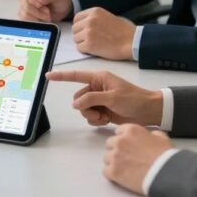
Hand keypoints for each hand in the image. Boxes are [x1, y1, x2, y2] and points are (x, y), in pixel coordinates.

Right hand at [17, 0, 72, 21]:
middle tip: (49, 16)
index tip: (47, 10)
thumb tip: (40, 0)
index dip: (37, 5)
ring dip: (36, 18)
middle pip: (26, 6)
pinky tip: (41, 20)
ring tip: (46, 18)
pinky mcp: (23, 13)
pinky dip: (33, 22)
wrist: (58, 8)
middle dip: (38, 13)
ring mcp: (23, 5)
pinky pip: (24, 19)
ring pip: (24, 14)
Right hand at [46, 69, 162, 125]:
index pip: (76, 76)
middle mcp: (96, 88)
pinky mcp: (102, 110)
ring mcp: (99, 100)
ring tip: (103, 117)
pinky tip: (106, 120)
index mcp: (99, 78)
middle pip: (78, 98)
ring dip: (91, 115)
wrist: (148, 111)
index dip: (62, 76)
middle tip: (98, 112)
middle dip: (85, 107)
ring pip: (83, 109)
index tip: (48, 75)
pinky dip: (95, 120)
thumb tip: (76, 104)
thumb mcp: (112, 97)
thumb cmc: (133, 99)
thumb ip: (92, 99)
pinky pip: (90, 116)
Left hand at [72, 8, 135, 59]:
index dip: (80, 26)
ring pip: (75, 39)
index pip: (76, 18)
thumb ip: (94, 18)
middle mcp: (90, 20)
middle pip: (74, 29)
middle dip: (80, 35)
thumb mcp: (107, 16)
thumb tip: (82, 24)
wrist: (132, 41)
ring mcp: (88, 32)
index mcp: (94, 11)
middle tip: (90, 39)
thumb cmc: (123, 31)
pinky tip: (95, 49)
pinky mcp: (89, 45)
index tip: (85, 31)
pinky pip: (79, 48)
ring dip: (82, 43)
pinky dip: (85, 50)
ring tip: (95, 44)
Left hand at [103, 125, 174, 194]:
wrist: (164, 173)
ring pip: (106, 157)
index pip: (118, 132)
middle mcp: (120, 141)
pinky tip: (121, 176)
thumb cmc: (165, 156)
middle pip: (110, 144)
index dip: (124, 139)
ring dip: (113, 162)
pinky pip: (105, 171)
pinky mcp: (113, 172)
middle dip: (116, 150)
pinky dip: (112, 174)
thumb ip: (151, 134)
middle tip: (126, 158)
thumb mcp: (162, 138)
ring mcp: (115, 156)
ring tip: (125, 168)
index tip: (128, 145)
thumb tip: (150, 136)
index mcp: (131, 130)